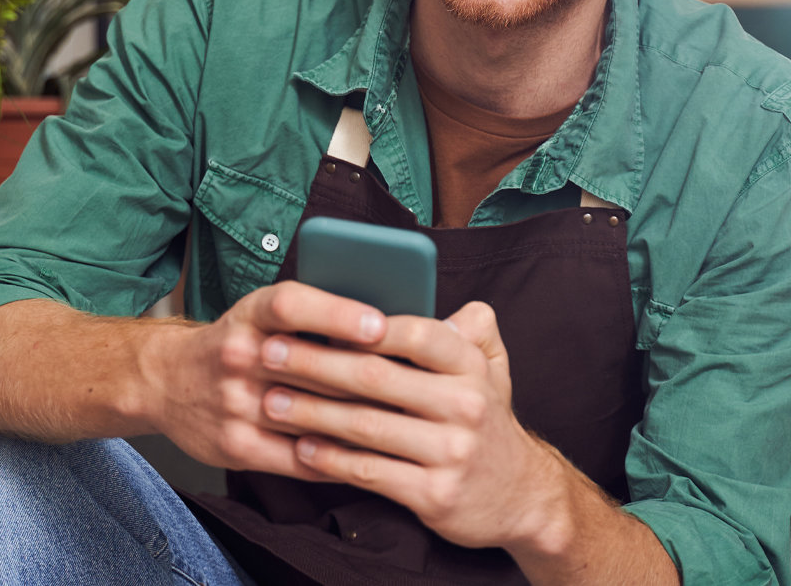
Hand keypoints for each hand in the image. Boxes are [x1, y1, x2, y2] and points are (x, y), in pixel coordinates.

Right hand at [141, 281, 387, 480]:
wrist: (165, 381)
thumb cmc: (235, 340)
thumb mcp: (262, 312)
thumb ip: (314, 315)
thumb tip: (390, 319)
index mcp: (249, 315)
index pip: (290, 306)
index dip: (336, 313)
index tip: (379, 323)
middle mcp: (238, 356)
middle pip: (311, 368)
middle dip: (368, 377)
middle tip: (420, 384)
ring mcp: (235, 404)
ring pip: (311, 416)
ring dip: (362, 421)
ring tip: (410, 423)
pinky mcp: (237, 446)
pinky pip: (300, 457)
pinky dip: (340, 457)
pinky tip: (375, 456)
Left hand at [255, 300, 566, 550]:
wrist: (521, 499)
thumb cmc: (485, 422)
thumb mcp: (491, 368)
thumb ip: (467, 327)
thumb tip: (425, 291)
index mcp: (471, 366)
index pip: (415, 333)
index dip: (362, 325)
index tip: (311, 318)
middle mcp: (465, 406)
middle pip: (376, 377)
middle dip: (314, 364)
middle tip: (270, 354)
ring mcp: (451, 453)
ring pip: (365, 426)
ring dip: (311, 413)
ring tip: (272, 401)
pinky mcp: (434, 495)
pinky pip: (369, 472)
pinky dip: (330, 459)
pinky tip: (301, 448)